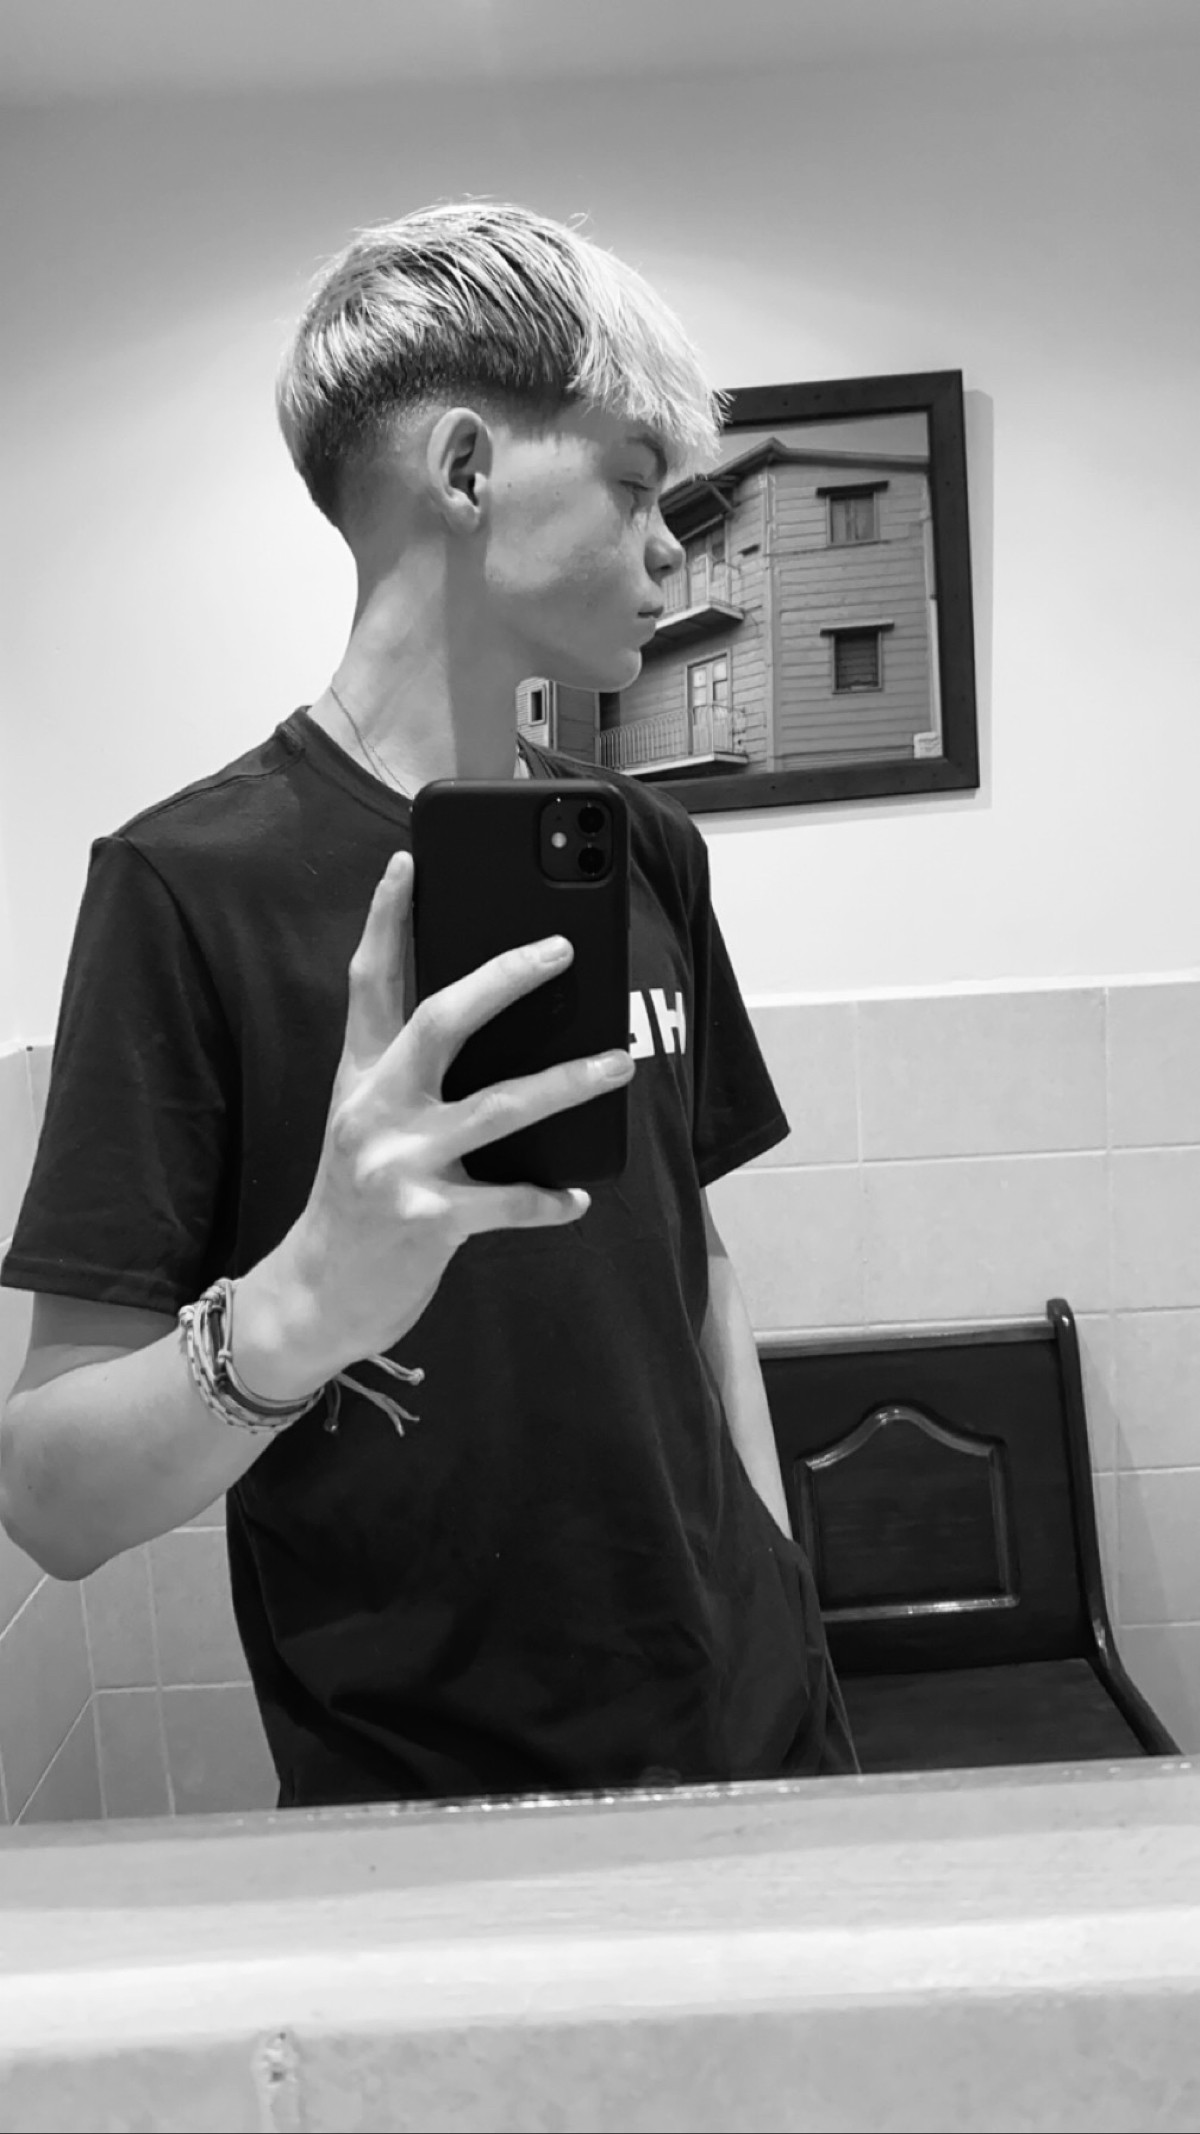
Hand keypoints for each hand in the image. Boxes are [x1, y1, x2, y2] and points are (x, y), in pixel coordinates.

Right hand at [269, 850, 633, 1377]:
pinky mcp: (425, 1220)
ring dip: (568, 1080)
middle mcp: (374, 1108)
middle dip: (504, 978)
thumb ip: (406, 1069)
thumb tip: (491, 1016)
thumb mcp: (363, 1121)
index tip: (409, 861)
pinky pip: (507, 1201)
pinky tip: (579, 1195)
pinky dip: (548, 1197)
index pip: (370, 981)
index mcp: (359, 1075)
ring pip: (499, 1105)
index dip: (387, 918)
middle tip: (563, 950)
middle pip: (440, 1019)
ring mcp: (397, 1163)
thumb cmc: (356, 1197)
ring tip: (618, 1062)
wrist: (315, 1297)